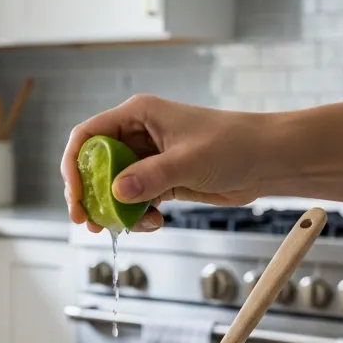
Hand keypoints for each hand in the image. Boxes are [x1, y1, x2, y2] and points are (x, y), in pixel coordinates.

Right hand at [60, 95, 268, 231]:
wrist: (268, 160)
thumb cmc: (234, 144)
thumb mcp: (189, 160)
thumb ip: (151, 176)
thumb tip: (116, 193)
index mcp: (136, 115)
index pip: (87, 136)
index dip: (74, 164)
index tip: (75, 193)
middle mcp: (136, 135)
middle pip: (94, 165)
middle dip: (89, 195)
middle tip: (89, 221)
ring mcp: (147, 159)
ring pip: (112, 188)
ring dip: (114, 211)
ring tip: (127, 227)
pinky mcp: (159, 180)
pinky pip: (134, 201)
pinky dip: (136, 216)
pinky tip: (154, 222)